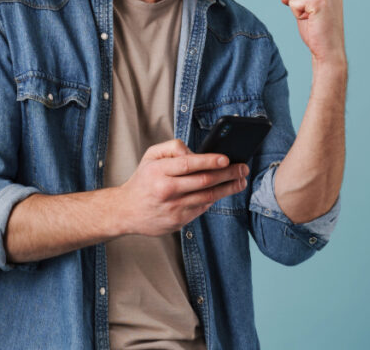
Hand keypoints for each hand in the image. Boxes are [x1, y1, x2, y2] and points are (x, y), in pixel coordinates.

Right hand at [114, 139, 248, 235]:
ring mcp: (173, 208)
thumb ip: (172, 148)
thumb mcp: (150, 156)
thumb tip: (195, 152)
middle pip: (203, 181)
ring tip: (241, 181)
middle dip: (227, 174)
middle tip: (243, 168)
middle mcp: (166, 190)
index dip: (209, 161)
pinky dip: (214, 199)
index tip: (226, 158)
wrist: (126, 211)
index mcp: (158, 172)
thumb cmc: (143, 180)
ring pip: (207, 197)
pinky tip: (223, 191)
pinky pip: (202, 208)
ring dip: (228, 189)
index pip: (188, 164)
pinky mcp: (178, 221)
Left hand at [281, 0, 345, 65]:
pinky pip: (292, 2)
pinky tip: (311, 20)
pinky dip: (297, 14)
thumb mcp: (307, 7)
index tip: (313, 10)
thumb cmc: (318, 30)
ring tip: (312, 17)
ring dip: (297, 9)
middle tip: (312, 15)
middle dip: (296, 2)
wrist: (328, 49)